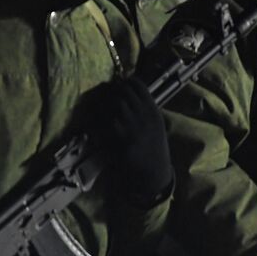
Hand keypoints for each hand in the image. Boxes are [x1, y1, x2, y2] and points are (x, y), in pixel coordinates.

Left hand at [91, 78, 173, 204]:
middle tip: (108, 96)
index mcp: (154, 111)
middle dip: (114, 91)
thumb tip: (128, 95)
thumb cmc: (153, 150)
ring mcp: (135, 126)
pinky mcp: (124, 138)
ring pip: (116, 104)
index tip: (119, 83)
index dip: (126, 82)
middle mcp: (145, 116)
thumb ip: (145, 111)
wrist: (153, 173)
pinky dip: (103, 121)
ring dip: (107, 105)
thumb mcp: (156, 127)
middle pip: (124, 91)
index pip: (138, 85)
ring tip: (104, 110)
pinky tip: (100, 126)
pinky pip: (109, 122)